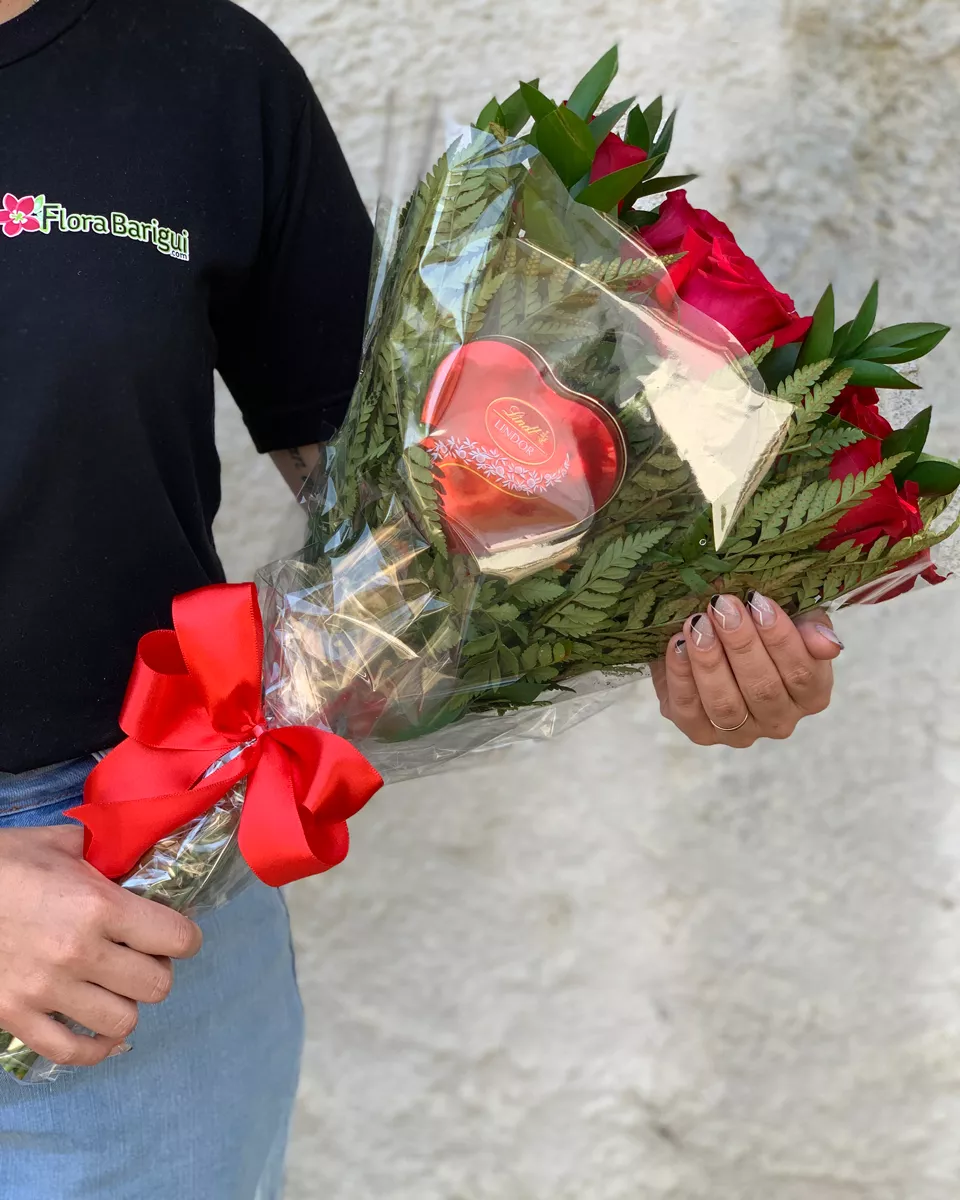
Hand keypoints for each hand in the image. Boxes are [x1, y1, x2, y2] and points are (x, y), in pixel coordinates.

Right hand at [0, 826, 202, 1066]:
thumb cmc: (7, 862)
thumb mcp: (65, 844)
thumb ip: (112, 855)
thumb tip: (149, 860)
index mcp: (98, 906)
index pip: (176, 939)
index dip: (185, 937)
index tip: (177, 934)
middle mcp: (78, 953)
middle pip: (156, 986)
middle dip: (157, 969)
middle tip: (141, 956)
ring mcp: (45, 991)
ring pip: (123, 1022)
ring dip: (126, 1003)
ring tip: (114, 985)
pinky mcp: (14, 1017)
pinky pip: (72, 1053)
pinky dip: (94, 1046)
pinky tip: (97, 1028)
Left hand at [651, 591, 842, 747]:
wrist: (712, 640)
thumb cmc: (759, 628)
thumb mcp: (792, 618)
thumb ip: (813, 628)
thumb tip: (828, 644)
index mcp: (811, 695)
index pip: (803, 674)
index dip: (781, 639)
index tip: (758, 602)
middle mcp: (779, 720)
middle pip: (763, 689)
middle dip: (741, 644)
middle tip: (722, 607)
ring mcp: (740, 732)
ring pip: (726, 705)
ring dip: (710, 661)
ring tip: (698, 625)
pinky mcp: (701, 732)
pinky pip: (690, 710)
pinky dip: (682, 676)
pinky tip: (678, 644)